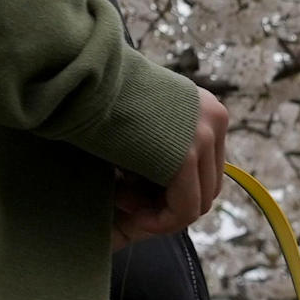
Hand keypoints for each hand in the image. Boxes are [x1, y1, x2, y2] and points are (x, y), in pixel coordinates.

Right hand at [114, 88, 231, 244]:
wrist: (85, 78)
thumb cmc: (100, 96)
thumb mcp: (144, 115)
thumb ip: (162, 139)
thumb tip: (165, 183)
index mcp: (206, 106)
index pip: (208, 165)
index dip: (176, 188)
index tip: (138, 192)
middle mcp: (214, 118)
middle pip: (208, 185)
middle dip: (171, 204)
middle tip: (130, 204)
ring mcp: (204, 135)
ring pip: (199, 201)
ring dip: (163, 214)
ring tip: (126, 206)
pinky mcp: (186, 156)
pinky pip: (184, 209)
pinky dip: (160, 220)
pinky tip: (131, 212)